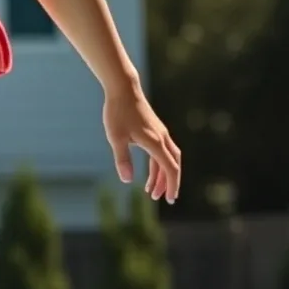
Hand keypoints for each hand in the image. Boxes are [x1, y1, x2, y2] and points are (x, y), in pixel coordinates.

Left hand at [103, 86, 180, 203]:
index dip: (172, 185)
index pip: (170, 168)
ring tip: (152, 190)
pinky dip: (157, 164)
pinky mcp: (154, 130)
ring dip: (161, 175)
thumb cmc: (118, 113)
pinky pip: (161, 151)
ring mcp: (159, 133)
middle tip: (161, 198)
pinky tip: (150, 171)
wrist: (123, 89)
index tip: (170, 199)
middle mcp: (162, 138)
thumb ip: (122, 159)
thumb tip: (127, 180)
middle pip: (172, 164)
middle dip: (168, 182)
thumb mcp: (116, 138)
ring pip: (167, 158)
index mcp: (155, 142)